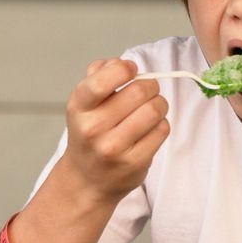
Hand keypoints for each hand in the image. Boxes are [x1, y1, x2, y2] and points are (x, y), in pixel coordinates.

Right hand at [61, 58, 169, 201]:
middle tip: (148, 91)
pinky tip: (150, 128)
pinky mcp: (134, 162)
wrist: (87, 179)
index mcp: (79, 107)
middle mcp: (93, 128)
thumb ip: (98, 75)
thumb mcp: (83, 103)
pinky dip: (161, 124)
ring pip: (154, 110)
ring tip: (151, 109)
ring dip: (159, 104)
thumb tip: (119, 63)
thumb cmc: (89, 133)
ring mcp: (113, 148)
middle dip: (150, 86)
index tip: (132, 70)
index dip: (124, 69)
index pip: (101, 81)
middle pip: (139, 92)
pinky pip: (162, 130)